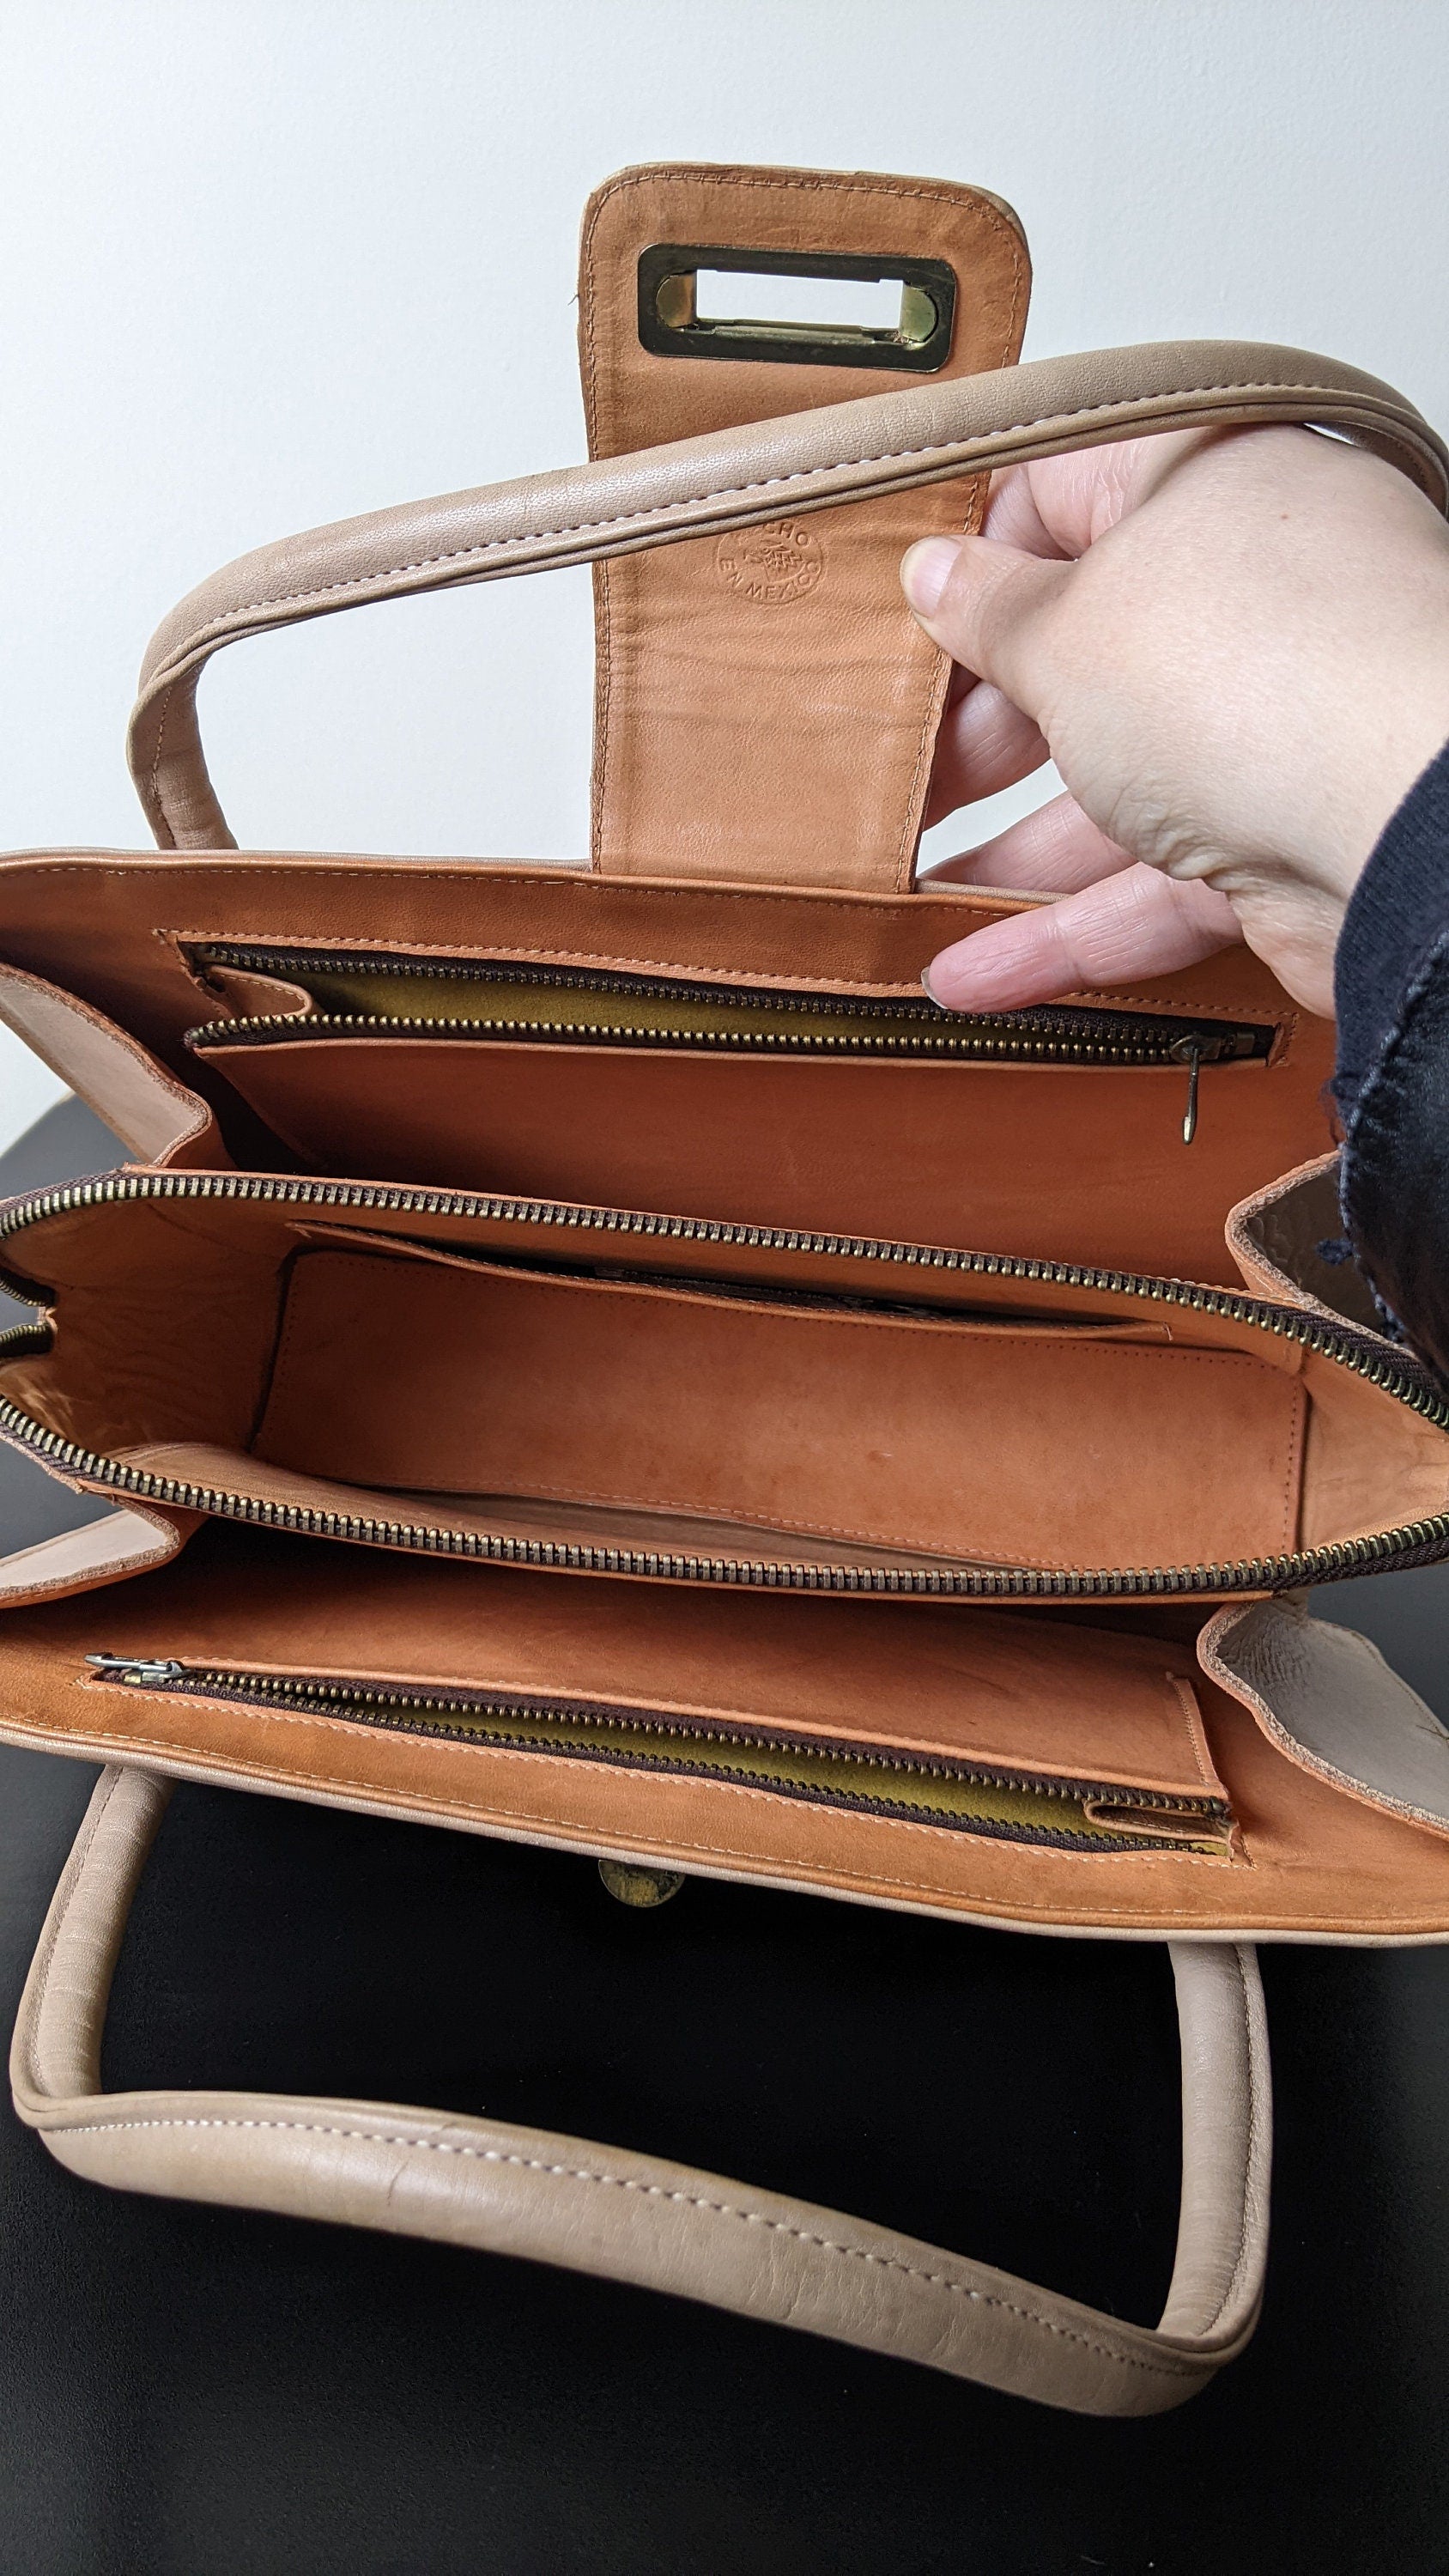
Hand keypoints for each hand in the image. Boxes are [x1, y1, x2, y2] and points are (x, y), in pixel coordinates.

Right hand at [902, 425, 1448, 1016]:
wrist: (1410, 824)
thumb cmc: (1267, 676)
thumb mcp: (1065, 629)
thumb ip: (989, 611)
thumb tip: (939, 576)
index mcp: (1209, 484)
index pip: (1064, 497)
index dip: (971, 563)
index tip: (900, 626)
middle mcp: (1255, 596)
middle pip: (1085, 660)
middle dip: (979, 733)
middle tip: (899, 774)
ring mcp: (1278, 722)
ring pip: (1116, 787)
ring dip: (1008, 852)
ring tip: (908, 888)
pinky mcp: (1289, 839)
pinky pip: (1156, 885)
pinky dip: (1068, 930)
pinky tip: (977, 967)